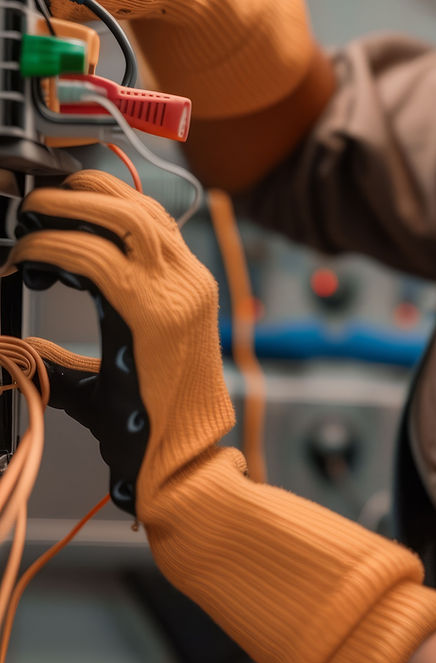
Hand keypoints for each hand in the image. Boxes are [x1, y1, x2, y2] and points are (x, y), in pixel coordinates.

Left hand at [9, 171, 435, 662]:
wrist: (183, 474)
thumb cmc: (148, 433)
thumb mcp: (107, 375)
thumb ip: (68, 352)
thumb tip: (18, 343)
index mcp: (188, 289)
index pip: (149, 217)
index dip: (103, 195)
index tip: (59, 196)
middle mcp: (191, 283)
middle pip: (138, 205)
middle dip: (84, 188)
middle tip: (39, 195)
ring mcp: (180, 295)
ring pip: (124, 218)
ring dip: (71, 207)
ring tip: (32, 213)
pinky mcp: (155, 314)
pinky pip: (99, 259)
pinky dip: (58, 249)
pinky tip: (28, 258)